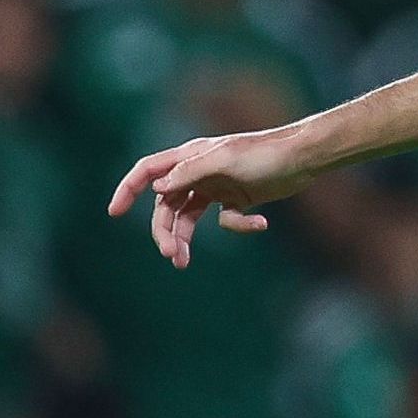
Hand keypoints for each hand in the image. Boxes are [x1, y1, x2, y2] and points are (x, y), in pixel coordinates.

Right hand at [104, 126, 312, 267]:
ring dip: (184, 239)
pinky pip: (226, 220)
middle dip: (163, 231)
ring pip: (188, 217)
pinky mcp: (238, 199)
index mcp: (190, 157)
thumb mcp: (224, 161)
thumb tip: (156, 188)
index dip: (127, 189)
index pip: (148, 171)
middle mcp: (198, 172)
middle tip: (171, 256)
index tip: (113, 213)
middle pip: (166, 205)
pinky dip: (239, 226)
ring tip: (183, 262)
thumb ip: (189, 174)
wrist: (305, 158)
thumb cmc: (265, 154)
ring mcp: (217, 187)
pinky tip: (261, 223)